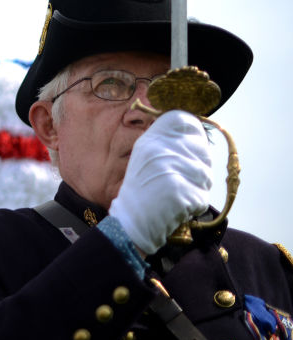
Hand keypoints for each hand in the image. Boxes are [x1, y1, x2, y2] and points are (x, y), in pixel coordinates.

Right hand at [109, 110, 212, 254]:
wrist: (132, 220)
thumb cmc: (140, 189)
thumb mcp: (145, 155)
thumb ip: (165, 139)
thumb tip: (192, 128)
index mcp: (151, 140)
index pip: (185, 120)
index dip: (193, 130)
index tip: (191, 142)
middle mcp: (163, 151)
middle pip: (202, 148)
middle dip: (197, 164)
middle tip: (178, 177)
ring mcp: (175, 172)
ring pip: (206, 173)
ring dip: (196, 185)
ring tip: (175, 191)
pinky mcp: (185, 193)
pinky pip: (203, 195)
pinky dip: (194, 202)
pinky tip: (177, 204)